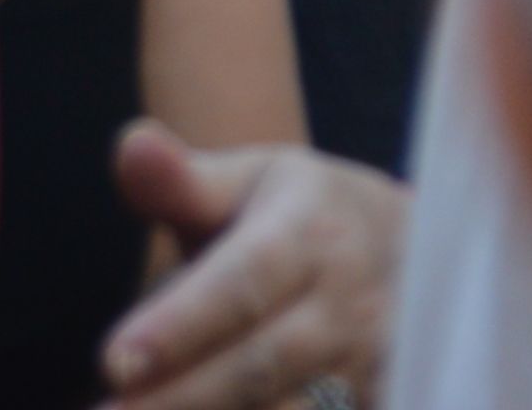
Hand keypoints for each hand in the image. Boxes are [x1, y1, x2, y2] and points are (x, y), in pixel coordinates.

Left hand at [98, 126, 400, 406]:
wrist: (416, 249)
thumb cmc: (304, 214)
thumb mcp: (251, 181)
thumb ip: (182, 180)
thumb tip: (131, 146)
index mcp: (311, 232)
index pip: (242, 282)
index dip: (181, 325)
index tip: (115, 361)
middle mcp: (349, 303)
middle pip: (262, 364)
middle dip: (182, 397)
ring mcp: (375, 362)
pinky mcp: (383, 398)